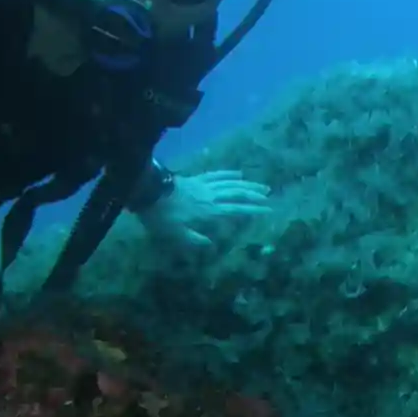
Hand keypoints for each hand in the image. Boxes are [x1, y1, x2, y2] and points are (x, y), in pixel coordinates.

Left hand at [139, 169, 270, 249]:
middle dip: (254, 194)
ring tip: (260, 184)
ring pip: (230, 182)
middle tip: (269, 195)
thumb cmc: (160, 216)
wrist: (147, 191)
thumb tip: (209, 243)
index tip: (268, 210)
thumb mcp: (175, 234)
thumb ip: (193, 239)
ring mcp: (204, 184)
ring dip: (247, 183)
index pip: (236, 209)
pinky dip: (228, 173)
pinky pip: (216, 174)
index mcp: (208, 210)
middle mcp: (210, 196)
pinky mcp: (196, 178)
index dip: (253, 209)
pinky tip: (237, 173)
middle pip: (237, 193)